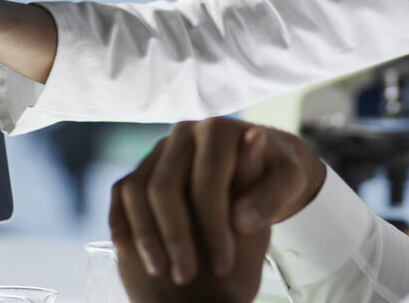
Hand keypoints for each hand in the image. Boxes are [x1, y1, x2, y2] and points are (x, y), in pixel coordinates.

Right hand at [108, 118, 325, 289]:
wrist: (259, 167)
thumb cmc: (275, 176)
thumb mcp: (287, 183)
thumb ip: (271, 196)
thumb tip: (241, 219)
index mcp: (218, 132)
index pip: (208, 182)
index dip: (213, 227)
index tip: (223, 265)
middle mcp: (184, 133)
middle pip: (165, 186)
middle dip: (175, 236)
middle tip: (186, 276)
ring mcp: (160, 149)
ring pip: (139, 189)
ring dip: (146, 234)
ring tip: (160, 271)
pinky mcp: (145, 166)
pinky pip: (123, 191)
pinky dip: (120, 218)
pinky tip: (126, 247)